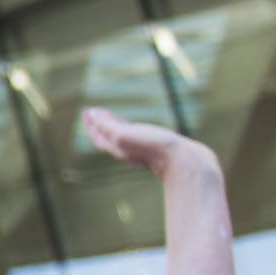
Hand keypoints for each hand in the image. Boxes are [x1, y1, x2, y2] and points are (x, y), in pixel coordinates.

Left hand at [81, 106, 213, 186]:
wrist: (188, 164)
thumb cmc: (155, 150)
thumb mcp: (124, 135)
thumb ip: (107, 126)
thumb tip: (92, 114)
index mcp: (119, 148)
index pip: (99, 136)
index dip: (92, 124)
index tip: (87, 111)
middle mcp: (131, 150)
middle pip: (110, 137)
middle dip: (102, 124)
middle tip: (97, 112)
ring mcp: (146, 150)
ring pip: (127, 137)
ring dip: (118, 126)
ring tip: (114, 117)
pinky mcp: (162, 148)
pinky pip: (143, 137)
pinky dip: (137, 130)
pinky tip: (143, 127)